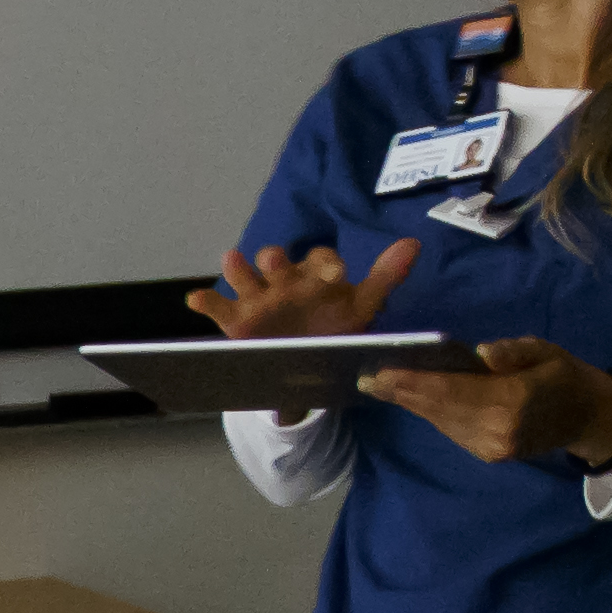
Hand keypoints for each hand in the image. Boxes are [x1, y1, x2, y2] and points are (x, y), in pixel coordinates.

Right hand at [189, 238, 414, 341]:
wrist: (307, 369)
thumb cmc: (334, 330)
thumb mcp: (361, 307)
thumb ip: (385, 276)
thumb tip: (414, 242)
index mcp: (314, 277)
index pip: (318, 260)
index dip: (325, 263)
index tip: (335, 274)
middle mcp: (283, 282)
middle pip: (275, 261)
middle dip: (275, 260)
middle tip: (276, 262)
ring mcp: (258, 301)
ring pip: (243, 276)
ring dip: (237, 269)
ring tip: (233, 261)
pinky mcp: (236, 322)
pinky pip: (216, 307)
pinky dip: (205, 302)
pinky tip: (197, 299)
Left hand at [362, 338, 611, 471]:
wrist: (589, 417)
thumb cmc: (565, 375)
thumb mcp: (547, 352)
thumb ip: (515, 352)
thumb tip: (481, 353)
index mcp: (512, 401)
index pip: (450, 390)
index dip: (411, 383)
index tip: (377, 373)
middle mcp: (496, 430)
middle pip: (437, 408)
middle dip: (400, 392)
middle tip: (366, 376)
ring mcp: (491, 447)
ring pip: (439, 420)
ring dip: (410, 402)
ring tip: (380, 383)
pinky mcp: (488, 454)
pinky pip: (450, 428)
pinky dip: (430, 411)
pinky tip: (411, 396)